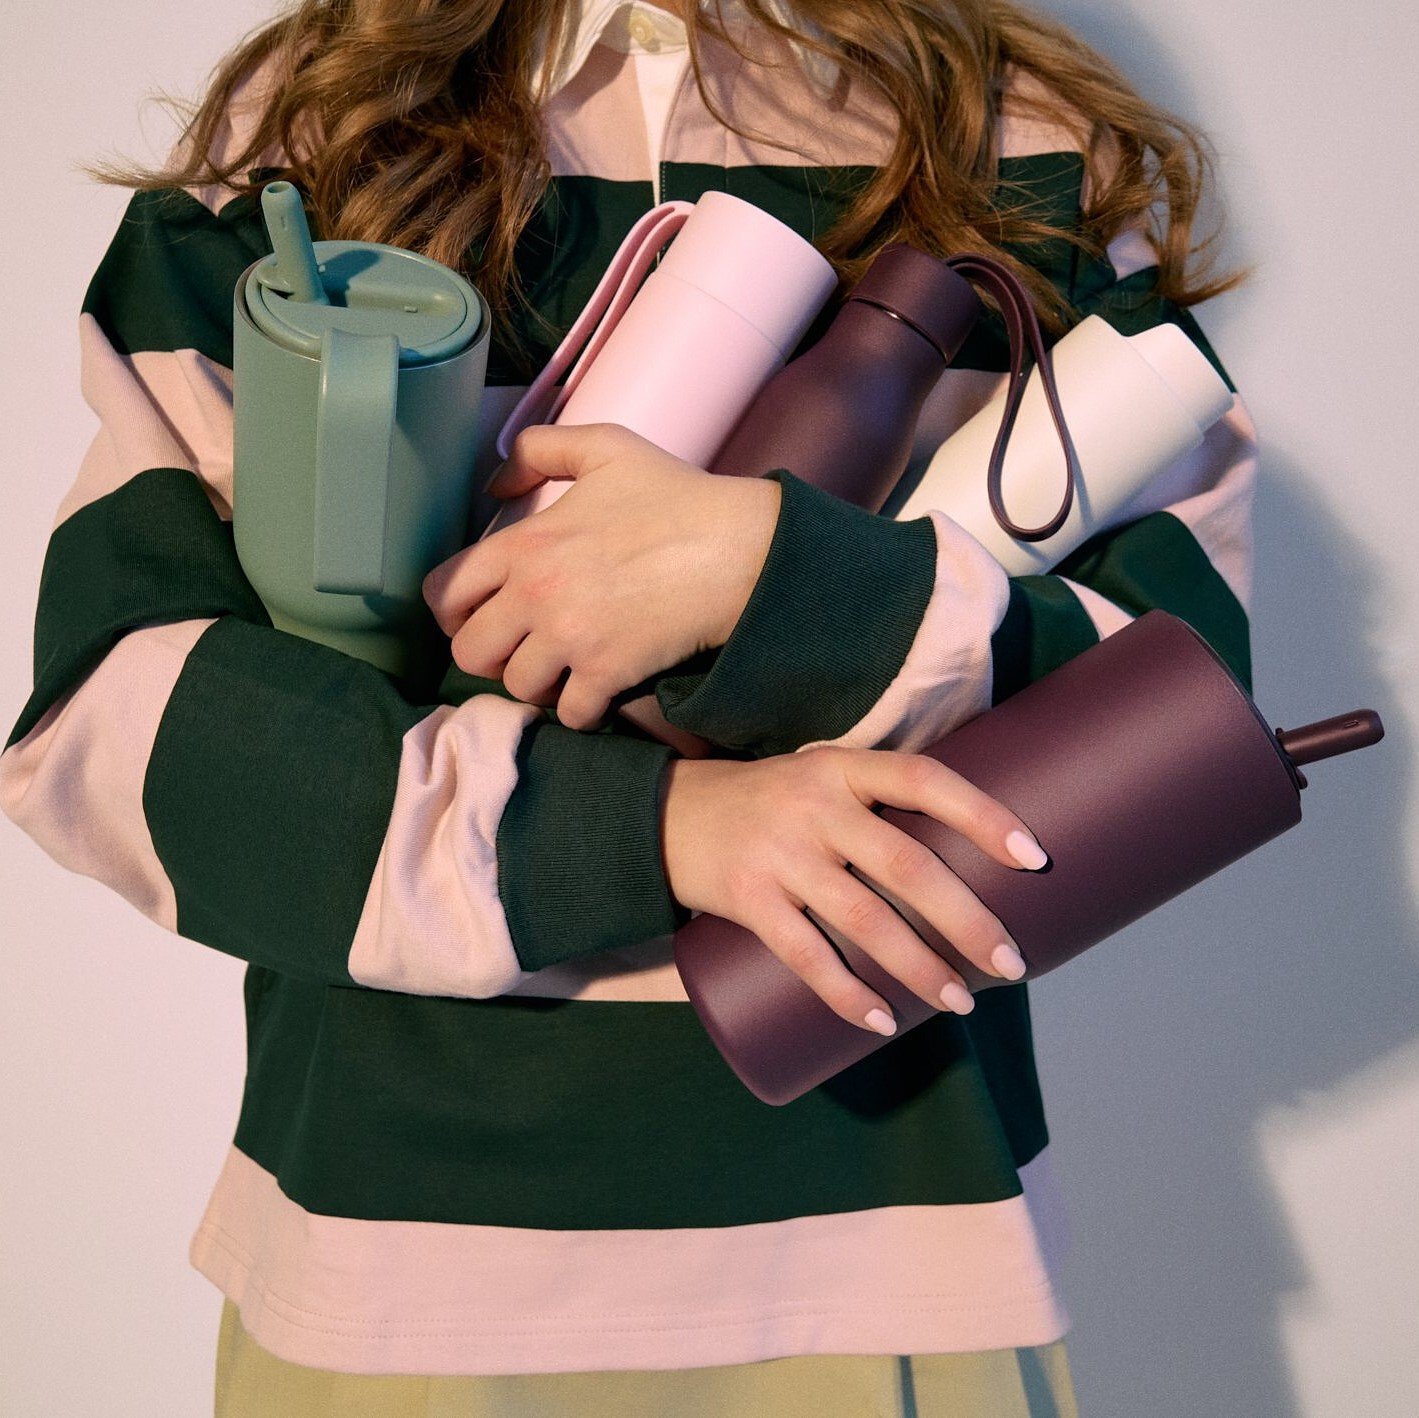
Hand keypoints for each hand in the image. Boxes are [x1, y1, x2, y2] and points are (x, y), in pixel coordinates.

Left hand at [423, 423, 780, 729]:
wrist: (739, 549)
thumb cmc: (677, 497)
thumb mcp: (606, 448)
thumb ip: (538, 450)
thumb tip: (493, 486)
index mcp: (524, 543)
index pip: (445, 592)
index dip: (454, 611)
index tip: (478, 616)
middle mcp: (535, 594)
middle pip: (470, 652)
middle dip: (492, 654)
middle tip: (523, 647)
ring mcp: (570, 638)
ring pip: (516, 687)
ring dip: (538, 684)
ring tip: (564, 669)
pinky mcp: (608, 673)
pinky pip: (569, 714)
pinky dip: (580, 710)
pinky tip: (598, 690)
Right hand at [661, 746, 1047, 1033]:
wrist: (665, 815)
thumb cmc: (768, 804)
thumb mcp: (819, 780)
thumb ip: (877, 808)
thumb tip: (967, 863)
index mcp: (842, 767)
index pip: (925, 780)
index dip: (983, 815)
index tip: (1034, 856)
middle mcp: (814, 805)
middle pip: (907, 865)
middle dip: (967, 921)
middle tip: (1010, 964)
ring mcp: (779, 852)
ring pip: (865, 918)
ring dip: (920, 967)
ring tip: (959, 1002)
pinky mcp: (747, 897)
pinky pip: (806, 955)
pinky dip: (846, 993)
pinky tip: (881, 1021)